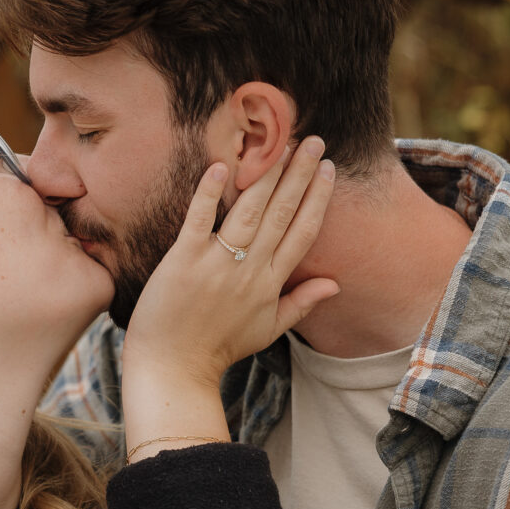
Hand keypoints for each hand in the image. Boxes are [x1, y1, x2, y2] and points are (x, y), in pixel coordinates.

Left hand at [120, 136, 336, 460]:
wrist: (174, 368)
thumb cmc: (218, 349)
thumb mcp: (268, 330)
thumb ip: (301, 303)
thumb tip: (335, 283)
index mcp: (271, 284)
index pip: (302, 232)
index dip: (317, 198)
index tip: (328, 168)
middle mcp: (249, 270)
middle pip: (282, 213)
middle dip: (299, 174)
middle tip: (312, 140)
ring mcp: (217, 264)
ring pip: (249, 211)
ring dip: (266, 176)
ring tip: (279, 144)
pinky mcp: (184, 260)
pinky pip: (199, 220)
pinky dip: (209, 194)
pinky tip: (221, 166)